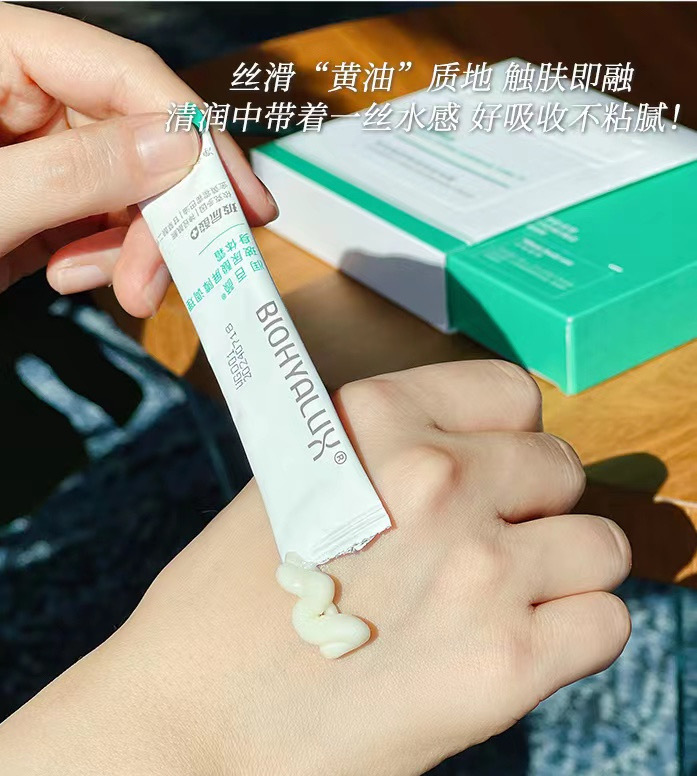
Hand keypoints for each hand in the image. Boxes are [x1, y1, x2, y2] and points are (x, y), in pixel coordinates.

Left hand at [0, 4, 276, 314]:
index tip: (242, 201)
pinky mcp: (45, 198)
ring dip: (137, 248)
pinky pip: (104, 220)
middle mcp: (31, 92)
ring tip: (121, 292)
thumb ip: (76, 170)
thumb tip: (179, 148)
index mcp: (3, 53)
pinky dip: (107, 257)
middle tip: (166, 278)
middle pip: (139, 139)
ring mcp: (41, 148)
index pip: (126, 73)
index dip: (193, 134)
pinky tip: (70, 276)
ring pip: (131, 188)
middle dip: (165, 216)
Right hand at [0, 361, 631, 774]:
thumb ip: (390, 456)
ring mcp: (478, 567)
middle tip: (483, 548)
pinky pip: (605, 621)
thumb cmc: (228, 602)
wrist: (185, 717)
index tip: (489, 471)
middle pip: (561, 467)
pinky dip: (572, 636)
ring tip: (499, 603)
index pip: (513, 395)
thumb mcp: (298, 481)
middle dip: (531, 505)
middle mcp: (435, 478)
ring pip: (599, 544)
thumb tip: (481, 458)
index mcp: (376, 420)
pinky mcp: (506, 663)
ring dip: (560, 571)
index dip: (505, 437)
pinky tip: (512, 650)